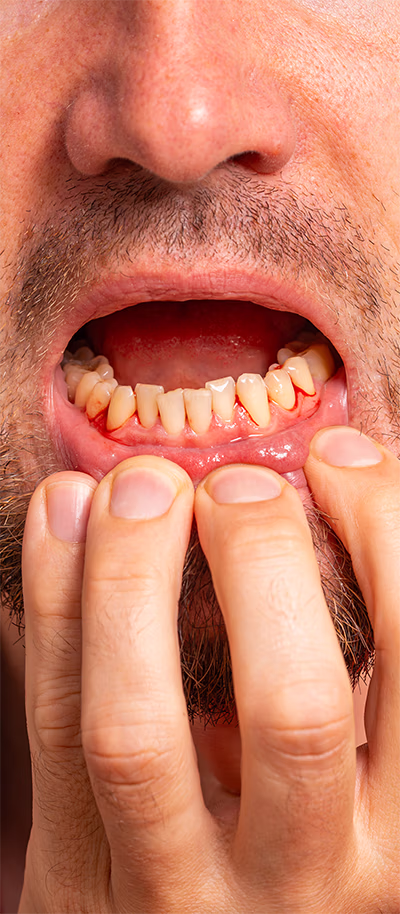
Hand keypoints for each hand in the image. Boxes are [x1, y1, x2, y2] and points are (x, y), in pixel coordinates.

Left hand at [18, 432, 399, 912]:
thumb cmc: (284, 841)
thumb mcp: (352, 775)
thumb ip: (349, 658)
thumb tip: (342, 475)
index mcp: (398, 834)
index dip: (387, 539)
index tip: (341, 457)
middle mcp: (304, 878)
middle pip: (293, 711)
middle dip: (264, 562)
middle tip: (236, 482)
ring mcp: (178, 890)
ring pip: (137, 727)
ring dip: (132, 576)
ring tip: (141, 485)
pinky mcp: (78, 884)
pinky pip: (52, 726)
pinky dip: (55, 599)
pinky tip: (66, 513)